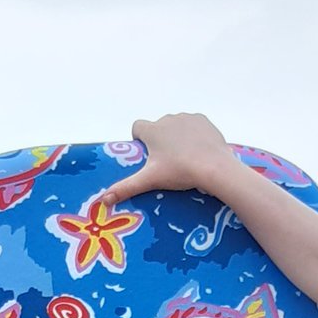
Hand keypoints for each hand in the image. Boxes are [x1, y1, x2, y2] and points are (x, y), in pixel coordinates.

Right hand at [102, 113, 235, 207]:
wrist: (215, 167)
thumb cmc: (180, 172)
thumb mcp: (151, 180)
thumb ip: (126, 187)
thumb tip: (103, 200)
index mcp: (151, 129)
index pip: (137, 128)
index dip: (141, 141)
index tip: (150, 156)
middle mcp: (166, 118)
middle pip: (158, 129)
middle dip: (161, 142)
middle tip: (171, 164)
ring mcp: (186, 117)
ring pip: (176, 127)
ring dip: (178, 138)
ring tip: (187, 159)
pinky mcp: (203, 120)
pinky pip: (194, 126)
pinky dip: (195, 136)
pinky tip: (200, 151)